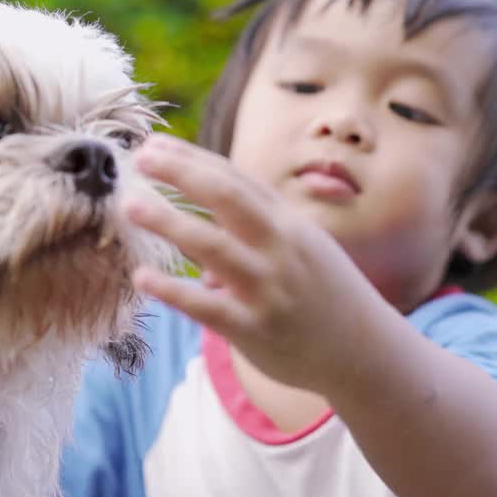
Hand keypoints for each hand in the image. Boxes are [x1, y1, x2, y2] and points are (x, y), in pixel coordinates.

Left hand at [121, 134, 390, 392]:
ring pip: (212, 246)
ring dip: (168, 222)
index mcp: (290, 224)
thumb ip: (257, 228)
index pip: (237, 180)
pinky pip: (207, 307)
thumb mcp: (303, 248)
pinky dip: (173, 290)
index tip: (156, 144)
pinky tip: (142, 277)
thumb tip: (203, 220)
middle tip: (140, 157)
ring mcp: (269, 288)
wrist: (365, 351)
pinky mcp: (256, 329)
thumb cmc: (326, 294)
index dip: (194, 159)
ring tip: (130, 206)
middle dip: (182, 173)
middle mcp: (281, 248)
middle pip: (226, 198)